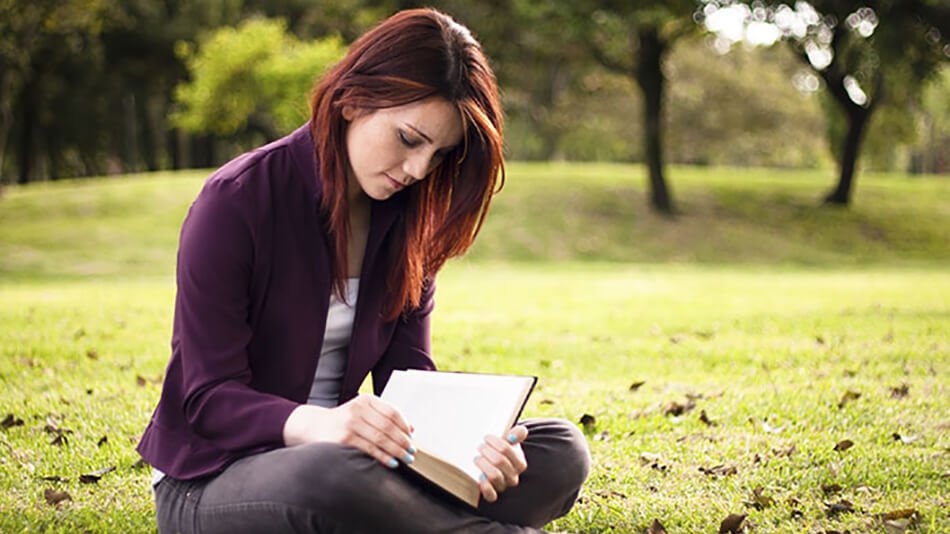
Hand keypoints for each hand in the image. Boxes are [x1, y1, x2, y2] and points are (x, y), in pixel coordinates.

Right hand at [282, 395, 414, 468]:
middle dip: (403, 442)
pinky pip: (369, 449)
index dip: (404, 427)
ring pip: (381, 439)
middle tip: (411, 452)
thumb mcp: (362, 413)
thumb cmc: (342, 422)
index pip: (392, 413)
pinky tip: (391, 463)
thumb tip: (411, 429)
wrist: (312, 426)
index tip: (412, 439)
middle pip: (388, 427)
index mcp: (365, 400)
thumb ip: (384, 417)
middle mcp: (358, 409)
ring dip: (397, 451)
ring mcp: (350, 423)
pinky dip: (383, 457)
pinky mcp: (343, 439)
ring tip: (405, 459)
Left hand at [474, 425, 527, 502]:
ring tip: (477, 458)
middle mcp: (513, 476)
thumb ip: (516, 435)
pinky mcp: (493, 495)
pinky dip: (485, 487)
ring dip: (483, 464)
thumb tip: (521, 431)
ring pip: (494, 475)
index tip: (486, 437)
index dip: (494, 441)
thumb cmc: (503, 453)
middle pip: (499, 461)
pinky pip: (491, 495)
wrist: (496, 467)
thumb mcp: (511, 443)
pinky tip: (480, 477)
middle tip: (480, 446)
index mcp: (519, 463)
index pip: (506, 449)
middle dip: (486, 451)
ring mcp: (503, 486)